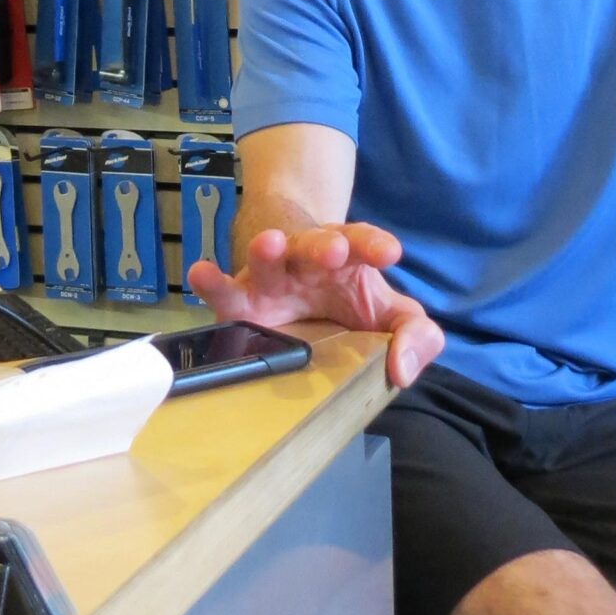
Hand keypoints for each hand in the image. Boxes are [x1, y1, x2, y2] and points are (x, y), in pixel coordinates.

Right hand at [187, 223, 443, 390]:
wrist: (304, 300)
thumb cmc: (352, 304)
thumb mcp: (392, 317)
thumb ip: (416, 337)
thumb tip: (402, 370)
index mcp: (350, 259)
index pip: (364, 244)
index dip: (374, 244)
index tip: (388, 252)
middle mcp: (309, 261)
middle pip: (316, 245)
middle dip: (324, 245)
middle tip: (332, 251)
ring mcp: (273, 278)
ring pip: (270, 258)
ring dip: (269, 250)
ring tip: (270, 244)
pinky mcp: (242, 302)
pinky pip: (224, 291)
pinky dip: (211, 282)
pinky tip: (199, 272)